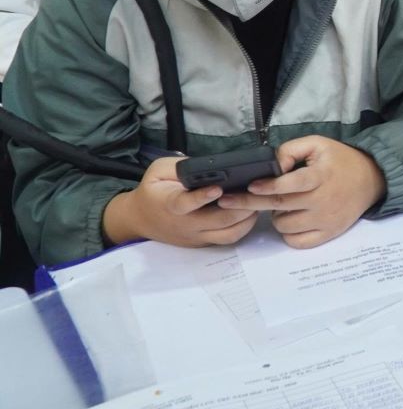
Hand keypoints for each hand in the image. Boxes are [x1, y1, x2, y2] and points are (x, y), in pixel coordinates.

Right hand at [102, 157, 256, 247]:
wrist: (141, 219)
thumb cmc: (153, 190)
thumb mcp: (158, 171)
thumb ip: (181, 167)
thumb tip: (208, 166)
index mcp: (171, 204)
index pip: (186, 204)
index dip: (202, 197)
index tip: (218, 188)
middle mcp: (186, 224)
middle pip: (218, 221)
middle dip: (240, 207)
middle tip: (255, 193)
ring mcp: (196, 236)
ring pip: (228, 234)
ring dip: (246, 220)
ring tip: (256, 202)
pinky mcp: (203, 242)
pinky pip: (227, 239)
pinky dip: (243, 227)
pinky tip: (250, 213)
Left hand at [217, 136, 385, 248]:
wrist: (371, 180)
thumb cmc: (340, 160)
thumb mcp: (318, 144)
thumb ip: (292, 150)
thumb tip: (272, 166)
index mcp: (321, 176)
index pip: (292, 184)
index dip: (270, 186)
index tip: (252, 186)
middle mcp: (323, 200)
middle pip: (280, 206)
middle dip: (250, 203)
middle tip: (227, 201)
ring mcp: (325, 219)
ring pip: (284, 225)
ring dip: (275, 216)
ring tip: (283, 205)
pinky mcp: (328, 233)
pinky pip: (297, 241)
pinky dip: (287, 232)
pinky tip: (290, 219)